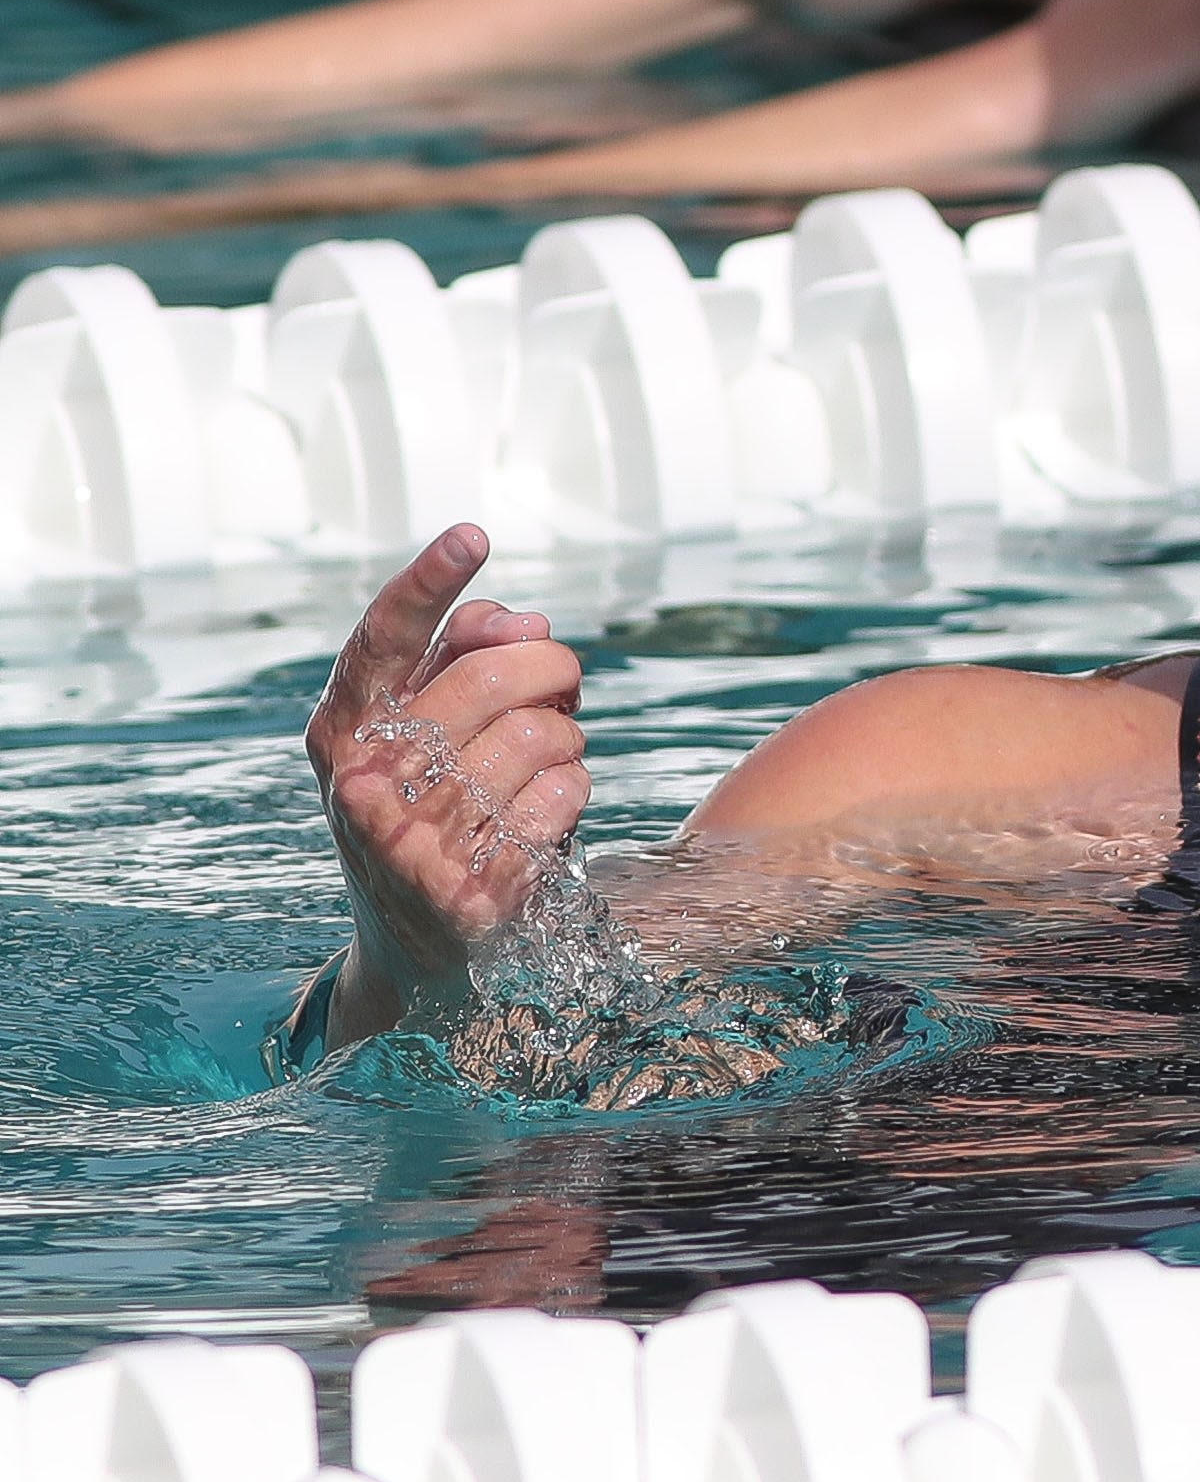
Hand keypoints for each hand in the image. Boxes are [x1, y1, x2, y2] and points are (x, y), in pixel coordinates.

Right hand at [303, 527, 589, 1036]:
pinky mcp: (469, 891)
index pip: (383, 639)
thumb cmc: (431, 811)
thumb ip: (461, 659)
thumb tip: (525, 623)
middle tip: (561, 687)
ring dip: (567, 743)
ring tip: (540, 768)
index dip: (427, 581)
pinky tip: (539, 821)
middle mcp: (362, 784)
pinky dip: (573, 795)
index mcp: (344, 732)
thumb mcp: (421, 736)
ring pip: (546, 736)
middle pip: (498, 675)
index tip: (473, 535)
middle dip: (552, 669)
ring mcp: (411, 843)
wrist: (417, 947)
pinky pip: (567, 796)